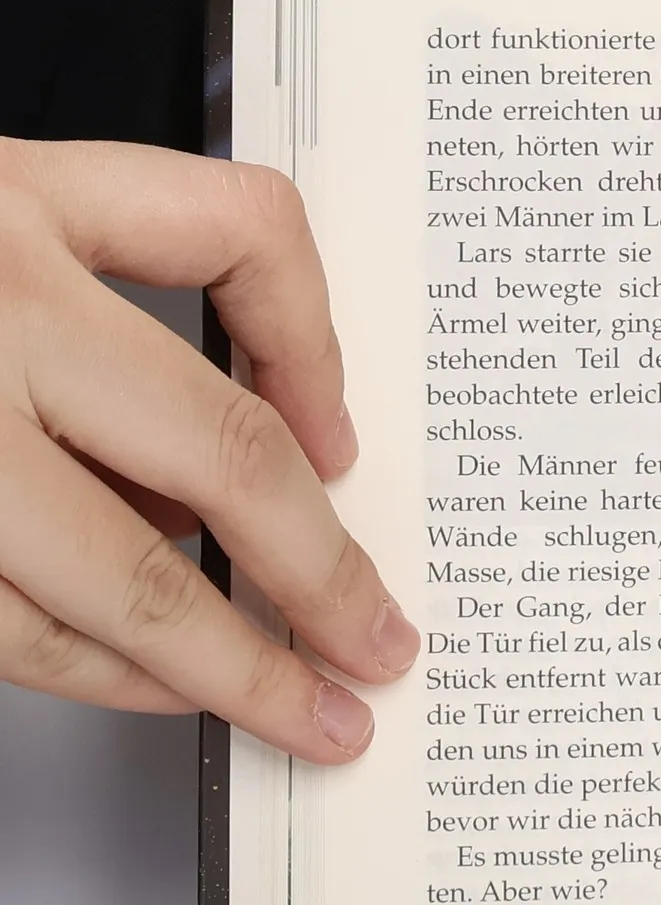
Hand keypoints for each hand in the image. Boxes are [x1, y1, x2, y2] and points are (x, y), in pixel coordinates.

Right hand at [0, 140, 414, 759]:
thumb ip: (87, 302)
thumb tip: (239, 469)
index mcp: (6, 196)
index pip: (240, 227)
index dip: (320, 345)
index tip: (346, 444)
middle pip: (221, 447)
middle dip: (321, 569)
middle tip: (379, 640)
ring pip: (121, 571)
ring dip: (227, 661)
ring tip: (304, 709)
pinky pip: (13, 626)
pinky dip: (104, 672)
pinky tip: (159, 687)